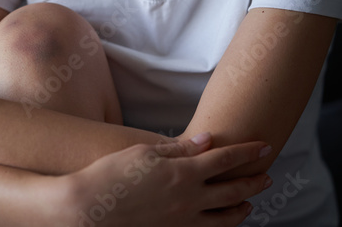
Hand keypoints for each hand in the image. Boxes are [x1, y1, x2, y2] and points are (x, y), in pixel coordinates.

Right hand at [68, 134, 271, 226]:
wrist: (92, 208)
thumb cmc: (114, 175)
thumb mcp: (145, 153)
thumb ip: (179, 149)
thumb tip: (206, 140)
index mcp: (183, 173)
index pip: (224, 159)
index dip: (247, 152)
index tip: (264, 147)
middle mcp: (189, 198)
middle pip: (233, 189)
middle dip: (254, 181)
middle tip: (267, 175)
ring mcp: (183, 218)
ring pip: (226, 217)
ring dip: (243, 208)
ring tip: (250, 202)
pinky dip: (223, 225)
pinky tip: (223, 221)